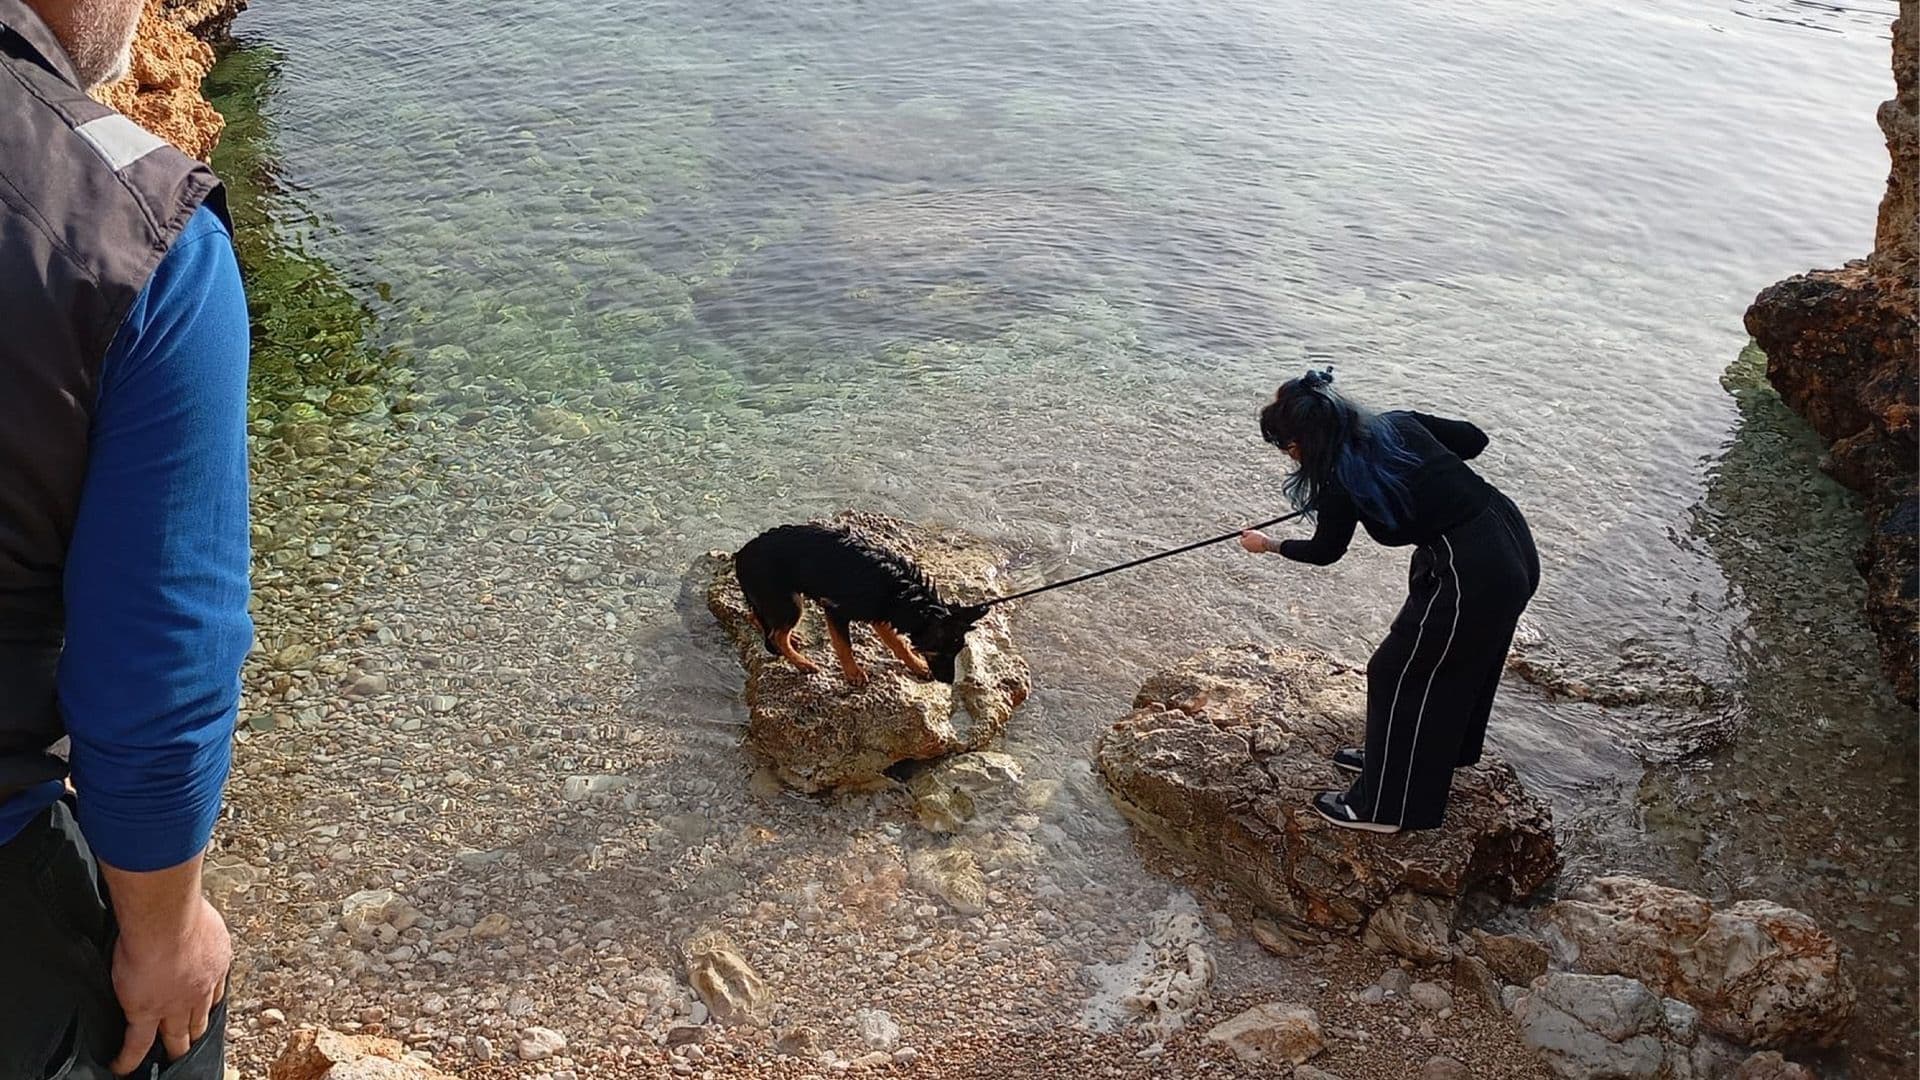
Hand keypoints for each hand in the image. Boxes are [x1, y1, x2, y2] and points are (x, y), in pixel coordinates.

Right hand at [101, 859, 231, 1071]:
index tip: (205, 1010)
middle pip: (200, 1018)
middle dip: (196, 1031)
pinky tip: (124, 1068)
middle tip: (192, 1043)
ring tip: (172, 1057)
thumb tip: (188, 908)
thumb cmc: (181, 906)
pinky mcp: (146, 1011)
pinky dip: (130, 1058)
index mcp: (215, 962)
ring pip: (177, 1035)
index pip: (214, 991)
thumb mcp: (202, 913)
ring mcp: (175, 1003)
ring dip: (175, 1046)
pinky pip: (137, 1043)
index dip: (208, 1004)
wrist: (165, 919)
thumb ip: (196, 920)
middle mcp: (201, 988)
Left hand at [1239, 530, 1270, 553]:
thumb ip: (1246, 532)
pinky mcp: (1257, 552)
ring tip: (1259, 538)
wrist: (1266, 543)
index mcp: (1243, 543)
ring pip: (1252, 545)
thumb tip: (1243, 532)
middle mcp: (1246, 548)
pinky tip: (1262, 542)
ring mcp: (1251, 550)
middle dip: (1249, 539)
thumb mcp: (1251, 532)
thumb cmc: (1258, 536)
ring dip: (1254, 542)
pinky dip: (1258, 545)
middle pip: (1246, 542)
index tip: (1250, 533)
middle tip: (1254, 535)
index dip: (1245, 535)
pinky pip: (1256, 547)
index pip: (1242, 539)